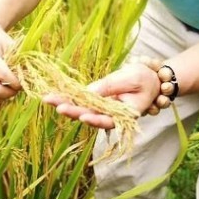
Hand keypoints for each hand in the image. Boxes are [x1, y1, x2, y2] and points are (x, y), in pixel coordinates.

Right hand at [0, 18, 21, 107]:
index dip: (17, 83)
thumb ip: (20, 61)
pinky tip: (3, 97)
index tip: (23, 81)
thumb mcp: (12, 46)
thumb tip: (30, 78)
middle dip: (11, 93)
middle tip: (18, 88)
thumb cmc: (1, 41)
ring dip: (3, 99)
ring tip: (11, 92)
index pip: (4, 76)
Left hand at [42, 63, 160, 128]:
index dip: (95, 120)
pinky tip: (55, 94)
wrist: (150, 78)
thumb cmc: (145, 79)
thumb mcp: (131, 78)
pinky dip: (70, 96)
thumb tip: (89, 92)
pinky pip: (82, 99)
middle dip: (72, 110)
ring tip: (48, 98)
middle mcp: (111, 114)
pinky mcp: (98, 99)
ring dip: (66, 103)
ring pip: (82, 108)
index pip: (108, 120)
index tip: (83, 116)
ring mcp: (103, 108)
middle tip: (56, 105)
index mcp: (125, 115)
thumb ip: (110, 86)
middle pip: (89, 115)